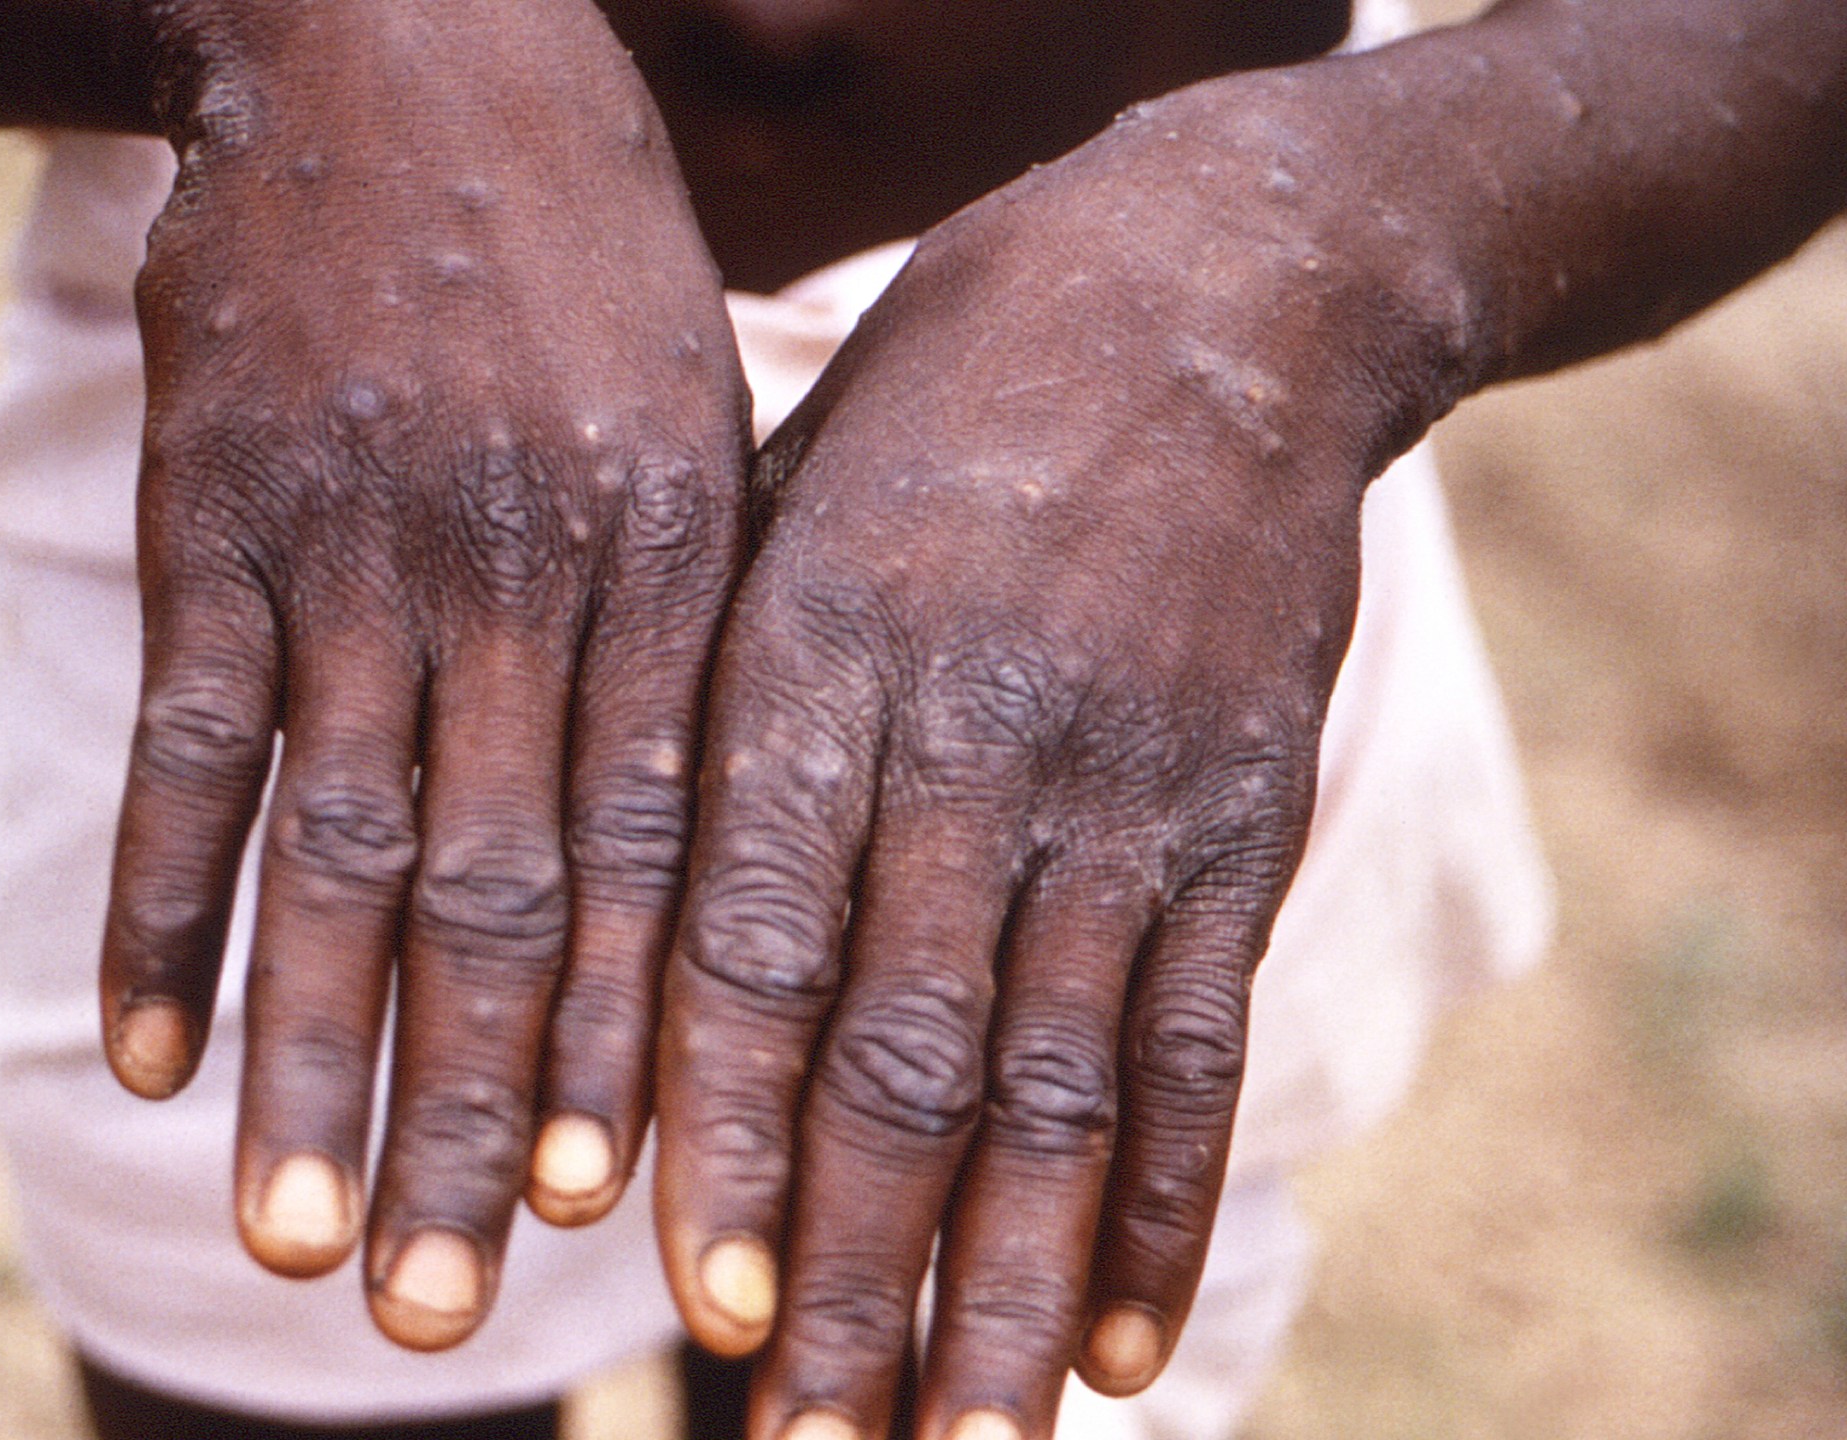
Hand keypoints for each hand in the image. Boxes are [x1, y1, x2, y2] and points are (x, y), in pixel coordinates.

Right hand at [97, 0, 747, 1350]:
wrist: (404, 38)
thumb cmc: (585, 255)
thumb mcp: (697, 416)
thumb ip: (698, 627)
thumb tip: (716, 860)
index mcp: (670, 558)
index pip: (663, 851)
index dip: (642, 1046)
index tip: (631, 1222)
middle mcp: (519, 571)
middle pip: (503, 896)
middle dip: (481, 1116)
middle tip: (459, 1313)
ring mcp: (354, 544)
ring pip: (335, 852)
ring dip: (314, 1063)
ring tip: (301, 1247)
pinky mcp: (214, 512)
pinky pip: (184, 743)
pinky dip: (157, 905)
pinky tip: (142, 1056)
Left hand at [653, 88, 1467, 1436]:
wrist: (1213, 294)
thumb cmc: (932, 414)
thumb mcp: (775, 512)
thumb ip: (708, 722)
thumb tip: (606, 966)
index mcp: (816, 659)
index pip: (757, 938)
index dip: (726, 1131)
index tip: (689, 1301)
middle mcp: (973, 742)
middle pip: (906, 1053)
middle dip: (852, 1269)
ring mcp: (1125, 789)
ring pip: (1057, 1086)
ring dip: (1001, 1289)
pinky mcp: (1240, 819)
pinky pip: (1196, 1040)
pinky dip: (1159, 1204)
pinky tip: (1115, 1342)